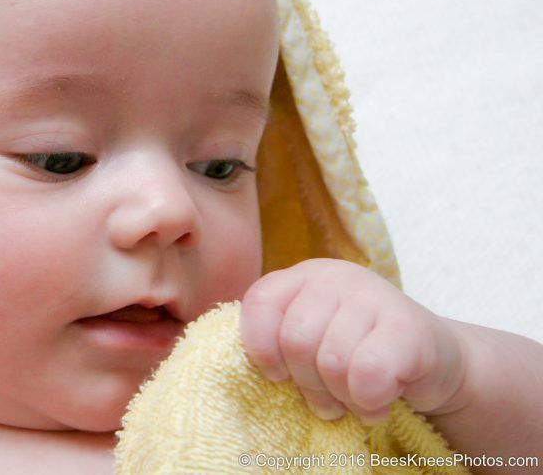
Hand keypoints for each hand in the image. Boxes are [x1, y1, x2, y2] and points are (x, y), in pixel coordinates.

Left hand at [239, 258, 468, 424]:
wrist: (434, 360)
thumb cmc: (357, 354)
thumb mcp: (311, 340)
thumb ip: (277, 341)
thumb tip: (244, 369)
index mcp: (302, 277)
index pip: (259, 303)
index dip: (263, 349)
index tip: (280, 375)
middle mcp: (335, 276)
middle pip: (295, 341)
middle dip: (309, 384)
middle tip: (329, 398)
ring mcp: (374, 295)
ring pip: (332, 363)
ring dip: (343, 397)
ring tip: (357, 398)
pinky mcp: (409, 326)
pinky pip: (367, 375)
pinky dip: (369, 401)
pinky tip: (380, 401)